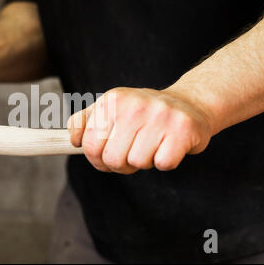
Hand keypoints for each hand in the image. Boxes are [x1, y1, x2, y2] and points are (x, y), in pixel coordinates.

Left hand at [67, 87, 212, 173]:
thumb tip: (73, 140)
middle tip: (132, 151)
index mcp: (112, 100)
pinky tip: (168, 147)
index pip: (89, 145)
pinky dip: (164, 162)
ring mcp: (159, 116)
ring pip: (136, 163)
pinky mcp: (182, 130)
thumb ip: (85, 121)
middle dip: (120, 163)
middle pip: (111, 159)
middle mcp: (135, 105)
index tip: (106, 154)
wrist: (189, 104)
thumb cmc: (144, 113)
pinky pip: (162, 164)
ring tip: (152, 145)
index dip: (96, 158)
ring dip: (144, 162)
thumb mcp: (111, 108)